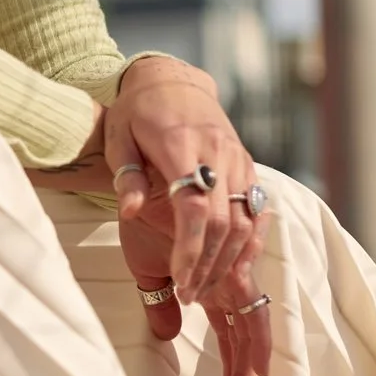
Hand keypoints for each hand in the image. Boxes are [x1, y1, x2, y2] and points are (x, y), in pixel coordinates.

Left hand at [103, 59, 267, 303]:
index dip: (190, 248)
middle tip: (187, 296)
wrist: (172, 79)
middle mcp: (217, 152)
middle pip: (223, 221)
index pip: (194, 206)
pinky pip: (256, 211)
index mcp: (181, 145)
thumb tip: (130, 212)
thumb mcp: (118, 138)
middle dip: (207, 264)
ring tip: (203, 288)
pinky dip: (249, 243)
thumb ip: (126, 177)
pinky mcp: (248, 165)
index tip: (179, 280)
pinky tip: (235, 269)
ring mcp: (238, 159)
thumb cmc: (136, 112)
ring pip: (244, 220)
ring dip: (227, 260)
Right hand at [118, 196, 271, 375]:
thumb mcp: (146, 264)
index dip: (236, 370)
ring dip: (242, 361)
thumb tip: (168, 336)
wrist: (145, 149)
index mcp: (213, 282)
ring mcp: (226, 258)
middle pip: (247, 333)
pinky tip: (241, 364)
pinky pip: (234, 286)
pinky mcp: (219, 241)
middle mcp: (227, 272)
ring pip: (249, 317)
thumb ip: (160, 300)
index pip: (232, 333)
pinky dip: (237, 324)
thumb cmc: (145, 205)